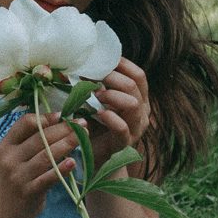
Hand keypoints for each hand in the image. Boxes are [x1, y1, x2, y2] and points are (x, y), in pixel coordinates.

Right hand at [0, 109, 83, 217]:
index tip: (62, 115)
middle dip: (63, 129)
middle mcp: (10, 159)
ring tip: (83, 136)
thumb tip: (59, 117)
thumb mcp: (17, 155)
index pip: (24, 123)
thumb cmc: (19, 175)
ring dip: (66, 144)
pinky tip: (73, 162)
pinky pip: (48, 178)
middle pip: (39, 138)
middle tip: (82, 123)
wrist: (7, 209)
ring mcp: (19, 176)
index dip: (45, 117)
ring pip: (46, 156)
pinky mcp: (29, 191)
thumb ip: (32, 138)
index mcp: (7, 145)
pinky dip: (61, 170)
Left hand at [88, 56, 151, 177]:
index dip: (122, 65)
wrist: (91, 157)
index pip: (138, 75)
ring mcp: (136, 128)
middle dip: (111, 78)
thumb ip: (92, 85)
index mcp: (139, 98)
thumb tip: (75, 66)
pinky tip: (98, 114)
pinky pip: (122, 127)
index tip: (102, 61)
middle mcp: (142, 111)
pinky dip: (109, 118)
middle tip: (93, 78)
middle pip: (134, 85)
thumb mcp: (94, 101)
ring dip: (111, 95)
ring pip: (133, 104)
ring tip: (96, 96)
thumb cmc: (92, 125)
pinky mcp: (125, 143)